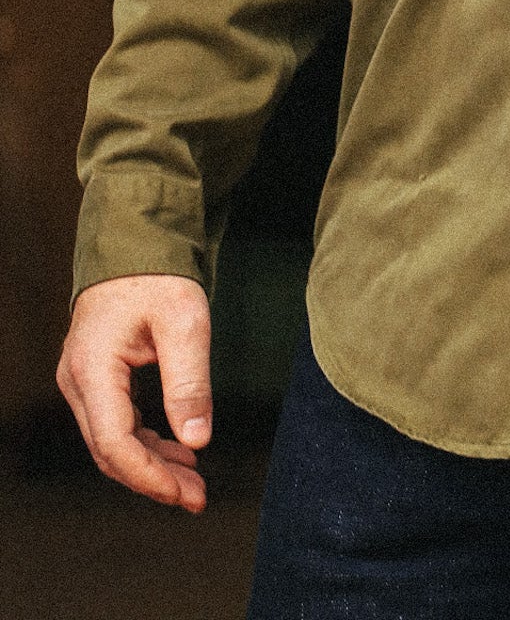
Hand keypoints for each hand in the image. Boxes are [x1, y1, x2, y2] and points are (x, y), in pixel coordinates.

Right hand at [57, 274, 212, 511]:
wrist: (136, 245)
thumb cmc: (158, 277)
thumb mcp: (185, 323)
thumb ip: (190, 382)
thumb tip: (198, 441)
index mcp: (93, 368)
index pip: (113, 442)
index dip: (148, 475)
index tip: (185, 492)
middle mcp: (78, 381)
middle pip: (109, 450)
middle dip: (153, 479)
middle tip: (198, 497)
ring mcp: (82, 382)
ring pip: (111, 442)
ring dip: (151, 465)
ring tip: (194, 481)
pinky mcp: (95, 380)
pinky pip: (115, 425)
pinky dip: (146, 443)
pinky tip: (178, 452)